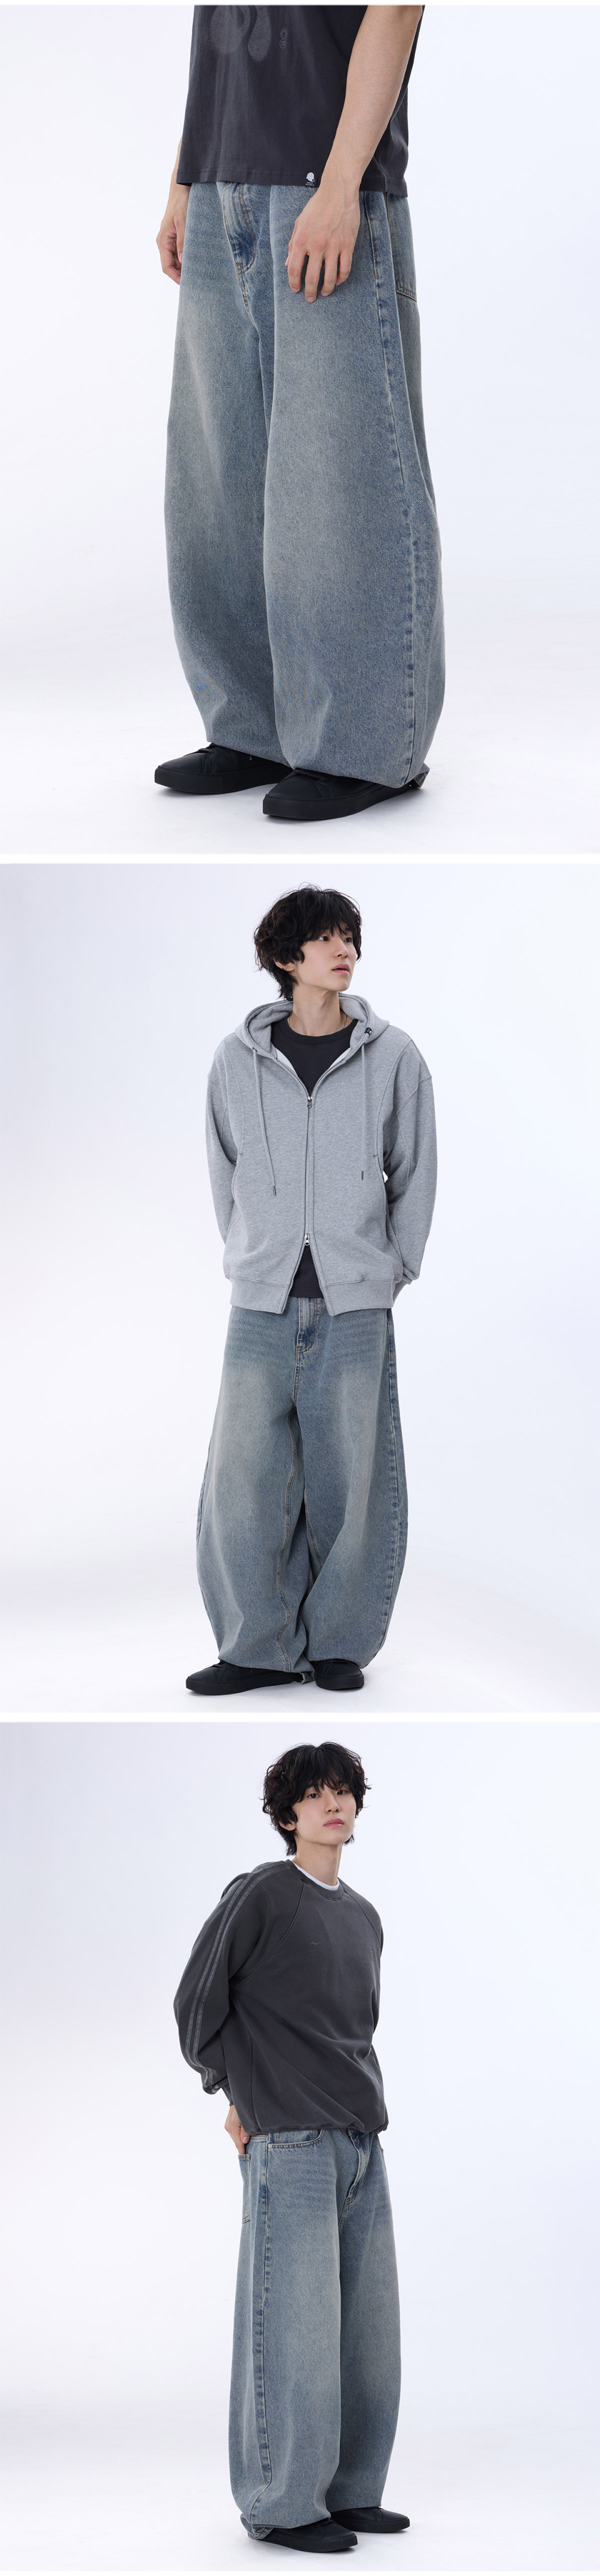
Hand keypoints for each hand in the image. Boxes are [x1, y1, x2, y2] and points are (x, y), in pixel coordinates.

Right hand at [156, 167, 189, 282]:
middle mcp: (164, 242)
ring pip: (176, 260)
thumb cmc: (182, 202)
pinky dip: (188, 258)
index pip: (166, 267)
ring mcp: (170, 240)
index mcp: (163, 241)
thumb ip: (183, 242)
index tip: (187, 285)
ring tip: (199, 272)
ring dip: (186, 267)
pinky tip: (198, 260)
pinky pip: (181, 252)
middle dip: (182, 275)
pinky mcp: (177, 237)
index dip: (176, 278)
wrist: (182, 188)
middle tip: (197, 282)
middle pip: (171, 266)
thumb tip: (183, 261)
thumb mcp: (183, 222)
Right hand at [225, 2102, 249, 2154]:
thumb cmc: (245, 2106)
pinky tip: (245, 2138)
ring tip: (249, 2147)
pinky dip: (239, 2136)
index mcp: (232, 2127)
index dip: (242, 2151)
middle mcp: (228, 2127)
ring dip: (241, 2141)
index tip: (246, 2159)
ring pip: (235, 2137)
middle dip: (242, 2147)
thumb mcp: (247, 2118)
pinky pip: (235, 2133)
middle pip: (236, 2141)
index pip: (238, 2144)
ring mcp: (228, 2125)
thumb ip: (246, 2131)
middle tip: (251, 2154)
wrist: (241, 2094)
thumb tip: (244, 2142)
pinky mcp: (229, 2122)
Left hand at [286, 164, 360, 301]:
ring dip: (327, 289)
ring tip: (325, 292)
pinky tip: (338, 280)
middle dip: (309, 292)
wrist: (337, 192)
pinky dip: (341, 278)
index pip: (293, 269)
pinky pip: (344, 269)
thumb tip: (287, 262)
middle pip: (311, 278)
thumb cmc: (317, 206)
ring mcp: (333, 246)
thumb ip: (292, 244)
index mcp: (301, 240)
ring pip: (330, 278)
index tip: (296, 289)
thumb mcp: (299, 222)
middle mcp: (316, 245)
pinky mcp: (347, 245)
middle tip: (310, 298)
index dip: (293, 283)